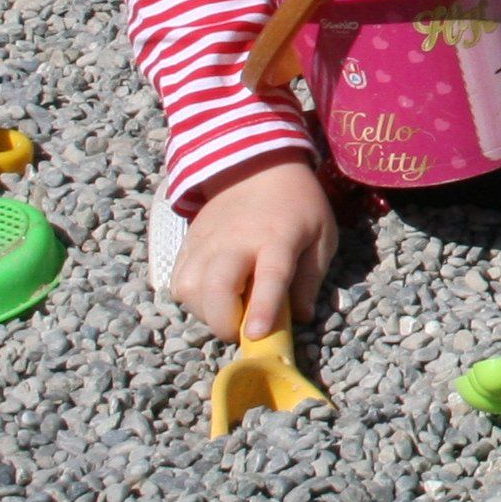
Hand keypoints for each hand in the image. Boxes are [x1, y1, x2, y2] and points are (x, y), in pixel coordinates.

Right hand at [171, 160, 335, 341]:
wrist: (258, 166)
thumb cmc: (297, 206)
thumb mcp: (322, 236)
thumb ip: (311, 278)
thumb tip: (300, 318)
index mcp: (278, 238)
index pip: (270, 277)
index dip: (262, 308)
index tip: (255, 335)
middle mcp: (238, 240)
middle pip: (217, 286)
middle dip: (223, 320)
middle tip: (240, 329)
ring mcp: (208, 241)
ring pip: (190, 288)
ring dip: (206, 312)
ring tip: (227, 310)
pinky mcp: (189, 242)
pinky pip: (178, 280)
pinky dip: (190, 298)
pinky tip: (210, 295)